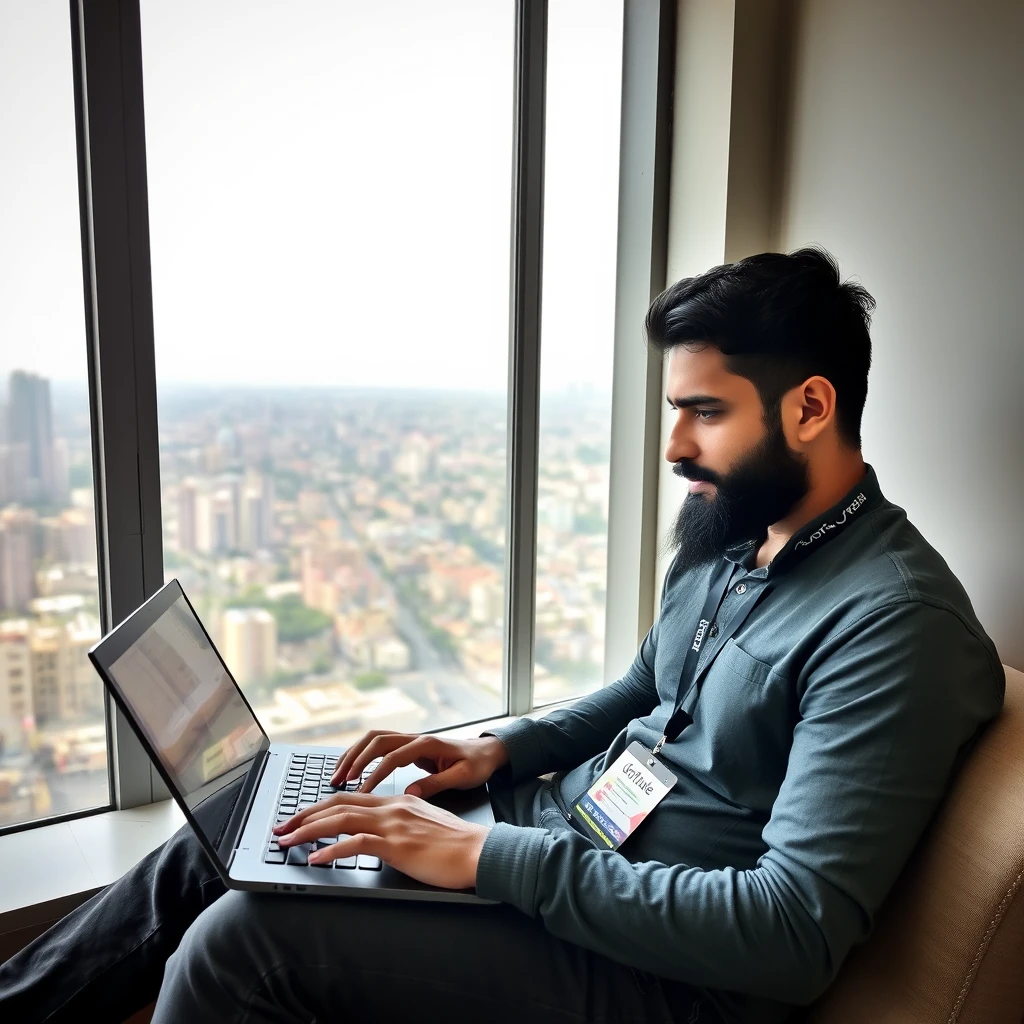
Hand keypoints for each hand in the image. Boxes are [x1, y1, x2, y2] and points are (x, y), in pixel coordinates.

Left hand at [274, 792, 490, 889]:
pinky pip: (356, 843)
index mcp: (397, 802)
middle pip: (338, 803)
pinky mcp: (397, 845)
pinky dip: (331, 850)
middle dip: (305, 814)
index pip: (350, 798)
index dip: (320, 807)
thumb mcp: (424, 826)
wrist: (480, 851)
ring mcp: (393, 824)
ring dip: (308, 830)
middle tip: (282, 827)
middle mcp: (391, 807)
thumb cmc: (457, 844)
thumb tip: (383, 834)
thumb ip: (403, 824)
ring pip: (341, 819)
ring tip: (288, 840)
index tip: (300, 818)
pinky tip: (316, 859)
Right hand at [332, 731, 508, 797]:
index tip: (360, 792)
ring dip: (353, 754)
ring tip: (337, 775)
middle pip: (376, 741)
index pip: (393, 757)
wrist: (487, 751)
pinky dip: (361, 754)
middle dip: (354, 760)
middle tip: (338, 781)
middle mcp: (415, 737)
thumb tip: (410, 792)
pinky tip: (351, 769)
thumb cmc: (477, 764)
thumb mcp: (463, 777)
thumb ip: (437, 783)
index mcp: (428, 744)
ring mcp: (411, 739)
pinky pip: (379, 745)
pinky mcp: (409, 745)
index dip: (374, 774)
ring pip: (374, 739)